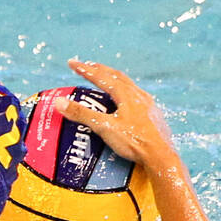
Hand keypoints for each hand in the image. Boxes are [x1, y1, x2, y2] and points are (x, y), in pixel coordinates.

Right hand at [54, 58, 177, 168]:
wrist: (161, 157)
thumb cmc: (134, 142)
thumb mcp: (105, 128)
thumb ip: (82, 115)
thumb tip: (59, 102)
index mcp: (126, 95)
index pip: (101, 77)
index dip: (85, 70)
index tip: (72, 63)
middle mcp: (138, 95)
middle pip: (117, 76)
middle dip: (100, 70)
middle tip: (87, 66)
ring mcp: (148, 105)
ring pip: (129, 85)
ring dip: (115, 79)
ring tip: (106, 79)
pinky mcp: (154, 116)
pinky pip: (138, 97)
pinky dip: (126, 93)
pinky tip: (127, 100)